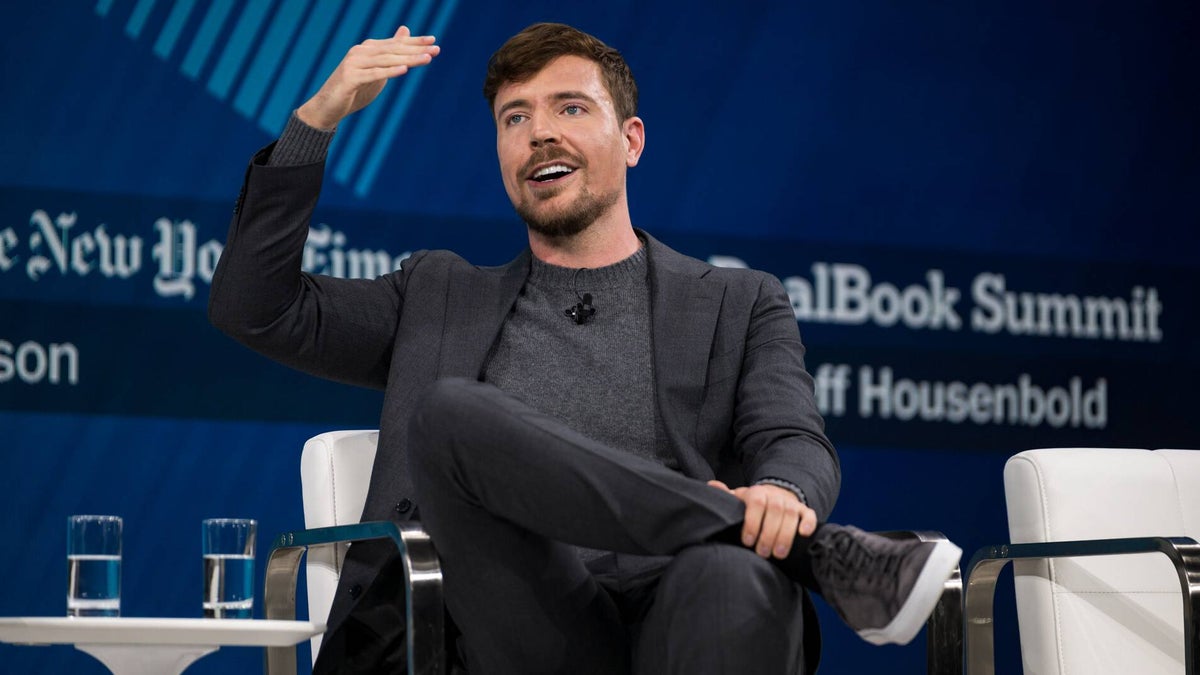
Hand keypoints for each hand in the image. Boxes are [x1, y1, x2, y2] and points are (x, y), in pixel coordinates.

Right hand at [297, 26, 439, 128]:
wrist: (327, 107)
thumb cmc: (354, 90)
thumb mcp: (377, 70)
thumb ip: (391, 54)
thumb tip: (405, 32)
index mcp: (368, 49)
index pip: (395, 43)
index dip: (415, 42)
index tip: (434, 40)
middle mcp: (360, 52)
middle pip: (393, 50)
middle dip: (416, 49)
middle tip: (436, 49)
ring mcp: (354, 63)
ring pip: (386, 60)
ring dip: (408, 59)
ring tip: (427, 58)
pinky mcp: (350, 78)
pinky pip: (374, 74)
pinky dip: (389, 72)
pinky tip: (404, 69)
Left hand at [708, 480, 817, 558]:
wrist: (775, 495)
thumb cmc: (752, 505)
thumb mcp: (738, 500)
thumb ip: (725, 495)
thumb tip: (711, 485)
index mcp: (756, 494)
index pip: (755, 503)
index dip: (752, 522)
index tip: (747, 541)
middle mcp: (774, 496)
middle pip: (774, 510)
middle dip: (769, 534)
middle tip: (763, 553)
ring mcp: (790, 503)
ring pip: (791, 515)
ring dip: (786, 534)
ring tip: (779, 554)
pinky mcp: (804, 510)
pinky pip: (809, 514)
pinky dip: (808, 524)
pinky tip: (803, 535)